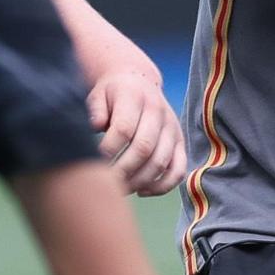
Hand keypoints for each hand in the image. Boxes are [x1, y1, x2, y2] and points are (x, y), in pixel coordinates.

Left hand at [90, 72, 187, 195]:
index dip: (108, 150)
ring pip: (161, 162)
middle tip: (106, 184)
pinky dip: (162, 186)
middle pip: (144, 148)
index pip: (124, 129)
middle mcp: (158, 112)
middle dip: (122, 171)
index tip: (93, 164)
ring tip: (120, 190)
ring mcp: (172, 128)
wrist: (138, 83)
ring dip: (139, 181)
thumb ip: (96, 110)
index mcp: (136, 97)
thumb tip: (96, 127)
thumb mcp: (98, 94)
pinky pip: (178, 170)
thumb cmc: (112, 94)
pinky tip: (141, 191)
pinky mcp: (180, 142)